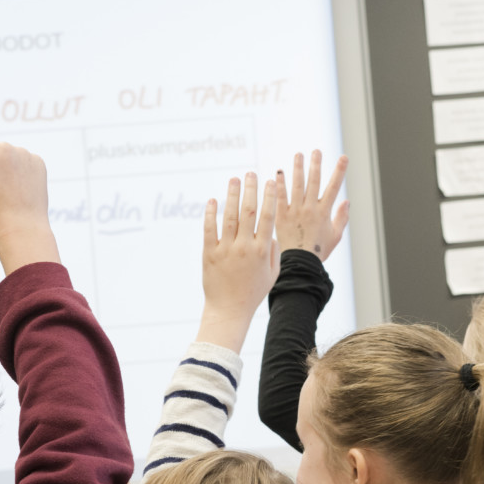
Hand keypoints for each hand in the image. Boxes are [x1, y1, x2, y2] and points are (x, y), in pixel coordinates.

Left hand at [196, 173, 280, 351]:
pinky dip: (211, 213)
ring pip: (230, 217)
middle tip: (250, 174)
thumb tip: (272, 231)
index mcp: (262, 251)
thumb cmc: (253, 292)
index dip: (269, 197)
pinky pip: (209, 229)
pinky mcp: (209, 254)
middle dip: (250, 190)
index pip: (267, 218)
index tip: (270, 181)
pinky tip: (213, 200)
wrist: (229, 310)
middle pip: (249, 212)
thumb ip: (275, 251)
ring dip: (232, 196)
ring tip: (234, 179)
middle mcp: (244, 248)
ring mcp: (226, 250)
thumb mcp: (272, 274)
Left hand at [275, 151, 348, 261]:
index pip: (334, 187)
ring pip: (297, 186)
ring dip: (298, 169)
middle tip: (316, 151)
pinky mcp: (281, 216)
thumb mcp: (336, 236)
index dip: (339, 171)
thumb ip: (341, 217)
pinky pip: (280, 197)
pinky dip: (279, 184)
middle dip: (316, 165)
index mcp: (324, 212)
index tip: (343, 157)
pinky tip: (278, 173)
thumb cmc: (319, 251)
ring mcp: (294, 211)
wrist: (300, 263)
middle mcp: (309, 209)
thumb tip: (346, 200)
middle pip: (314, 182)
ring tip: (298, 155)